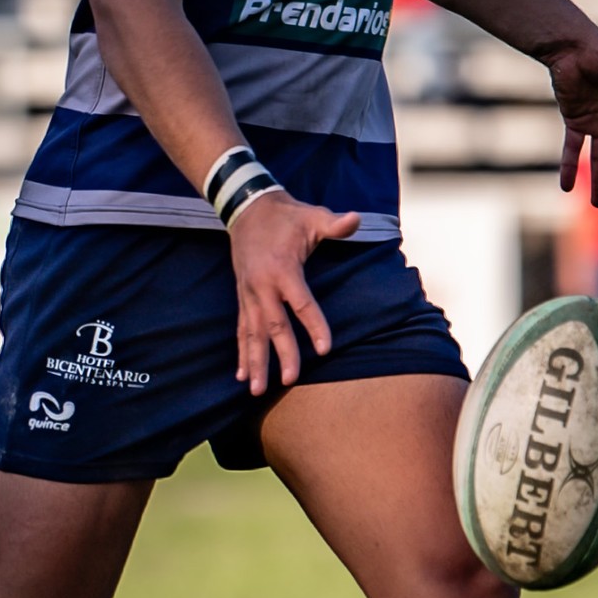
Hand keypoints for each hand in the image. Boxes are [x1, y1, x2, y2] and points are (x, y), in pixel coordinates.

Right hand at [228, 189, 359, 394]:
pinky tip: (241, 375)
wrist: (247, 208)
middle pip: (274, 326)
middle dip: (282, 354)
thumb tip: (356, 218)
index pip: (301, 303)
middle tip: (290, 380)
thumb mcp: (311, 216)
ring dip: (254, 362)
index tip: (325, 349)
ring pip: (252, 333)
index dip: (314, 326)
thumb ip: (334, 224)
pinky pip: (241, 329)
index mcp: (282, 269)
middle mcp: (262, 286)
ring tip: (256, 389)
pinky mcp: (242, 297)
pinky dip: (241, 352)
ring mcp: (249, 294)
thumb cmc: (285, 216)